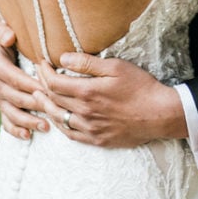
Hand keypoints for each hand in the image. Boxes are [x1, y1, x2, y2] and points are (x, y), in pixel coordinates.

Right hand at [0, 16, 47, 139]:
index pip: (15, 78)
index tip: (47, 90)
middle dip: (35, 105)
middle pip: (16, 98)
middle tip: (54, 111)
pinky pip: (6, 121)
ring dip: (28, 121)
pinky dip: (16, 130)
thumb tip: (9, 38)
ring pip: (12, 113)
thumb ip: (1, 29)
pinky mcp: (3, 104)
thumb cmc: (4, 30)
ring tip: (46, 127)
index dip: (30, 85)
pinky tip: (28, 136)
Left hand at [34, 53, 186, 147]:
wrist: (159, 114)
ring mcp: (90, 128)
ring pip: (59, 119)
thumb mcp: (116, 67)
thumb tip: (63, 59)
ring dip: (46, 106)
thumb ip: (87, 63)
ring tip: (40, 97)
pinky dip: (60, 125)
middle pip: (53, 100)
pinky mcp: (97, 140)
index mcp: (87, 92)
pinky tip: (59, 119)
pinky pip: (71, 134)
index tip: (41, 63)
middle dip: (42, 86)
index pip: (54, 83)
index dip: (44, 72)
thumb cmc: (140, 86)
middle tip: (38, 77)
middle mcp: (84, 113)